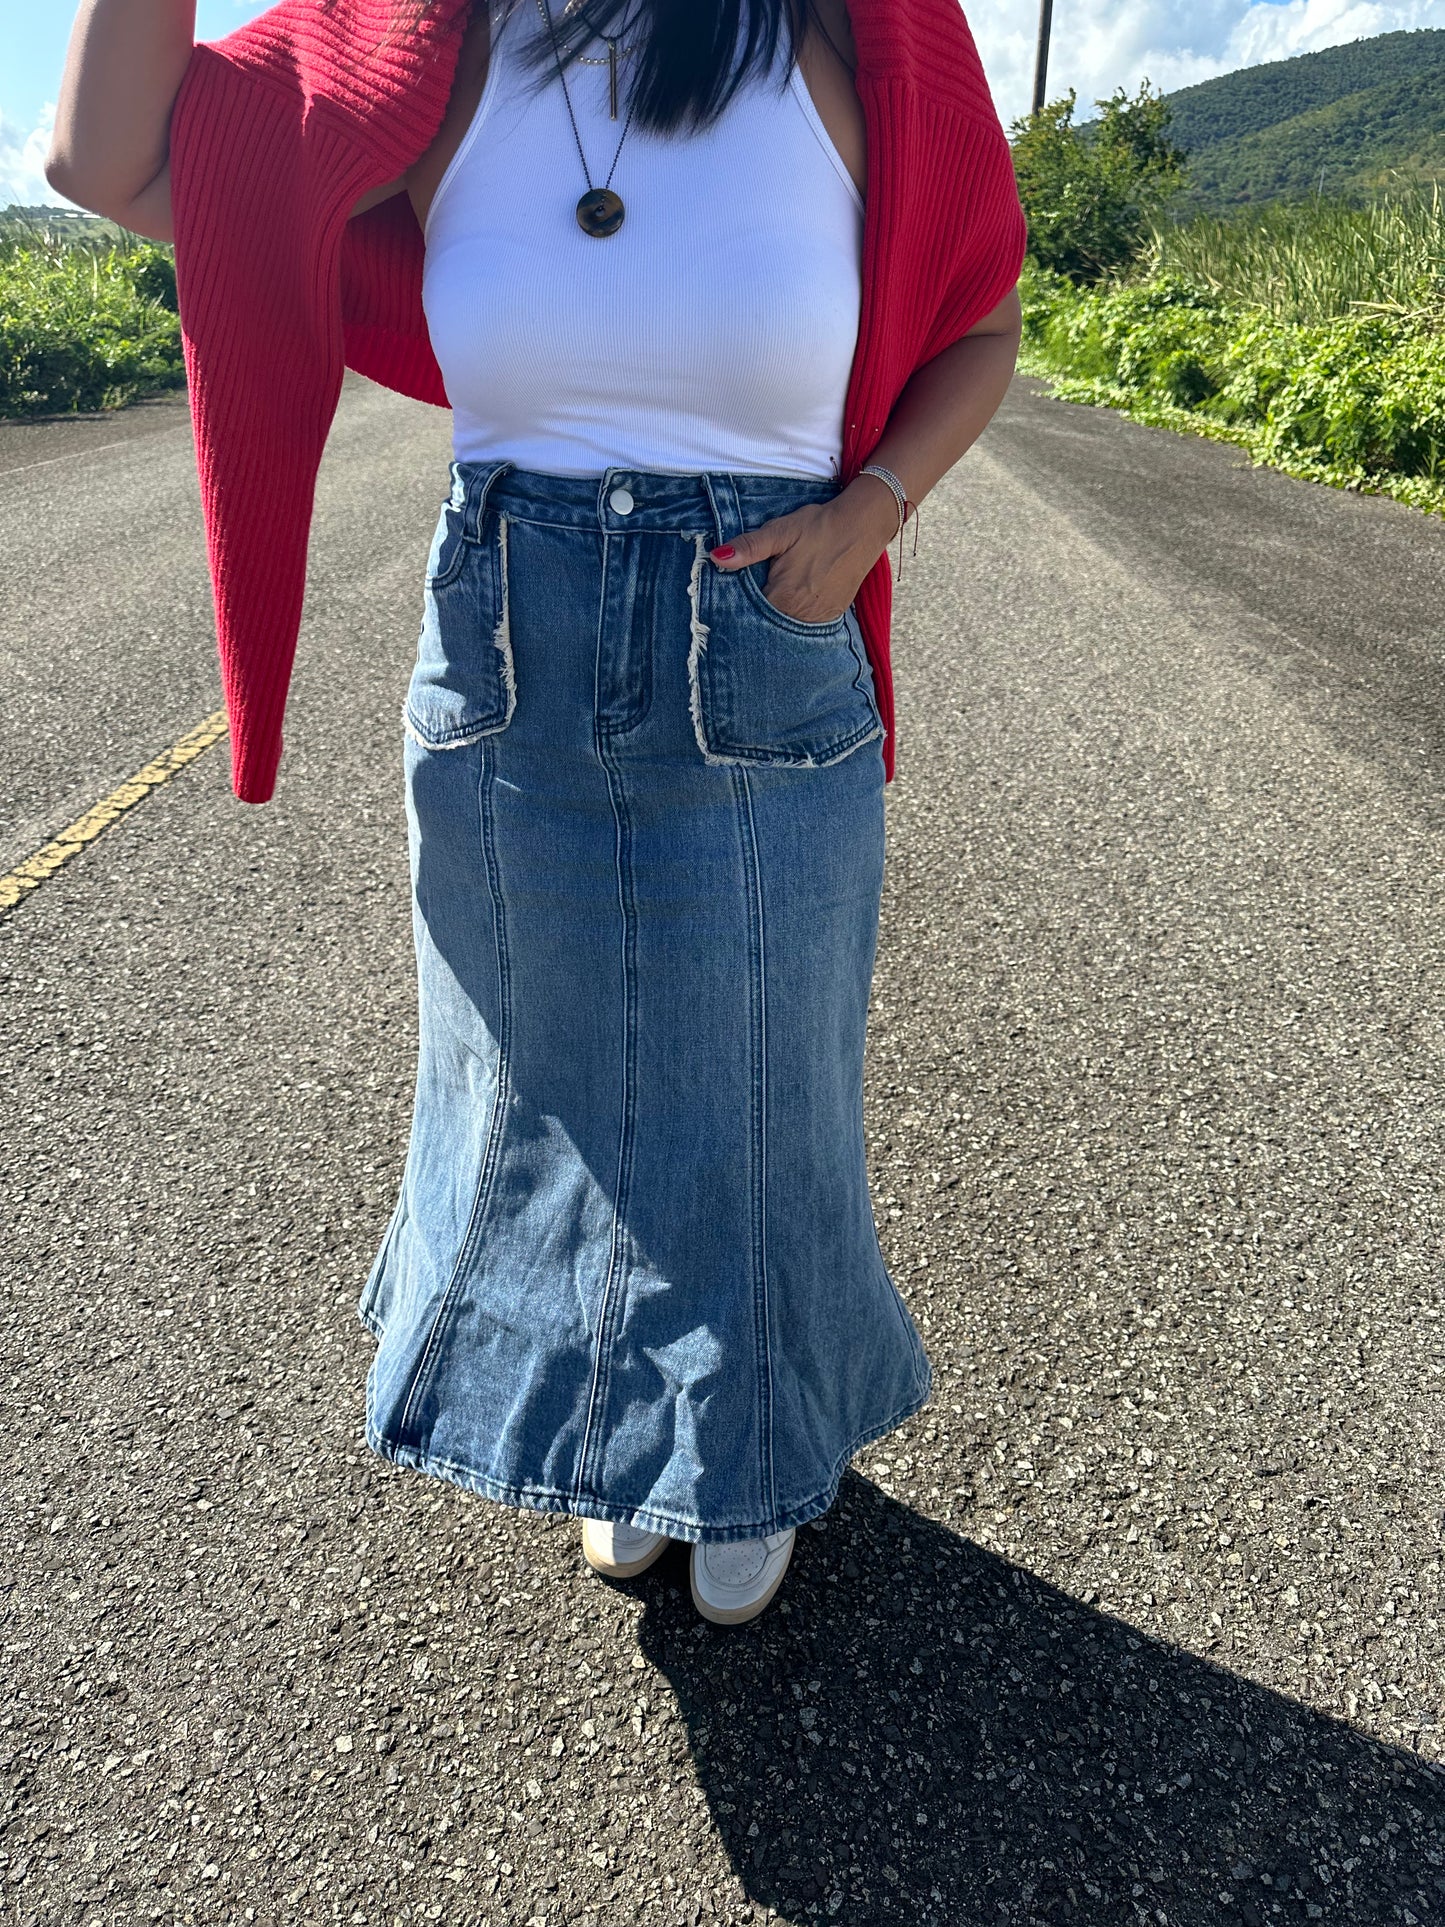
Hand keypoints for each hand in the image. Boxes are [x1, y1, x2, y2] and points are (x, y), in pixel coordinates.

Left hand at [708, 476, 901, 623]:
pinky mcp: (832, 616)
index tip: (730, 604)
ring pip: (786, 628)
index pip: (749, 617)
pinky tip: (791, 604)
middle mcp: (800, 615)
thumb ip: (749, 548)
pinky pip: (806, 626)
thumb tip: (716, 557)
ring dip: (776, 620)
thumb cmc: (819, 527)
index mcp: (782, 598)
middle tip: (750, 601)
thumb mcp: (780, 531)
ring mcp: (818, 618)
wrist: (862, 526)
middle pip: (767, 625)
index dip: (738, 610)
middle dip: (756, 617)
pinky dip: (795, 618)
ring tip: (774, 600)